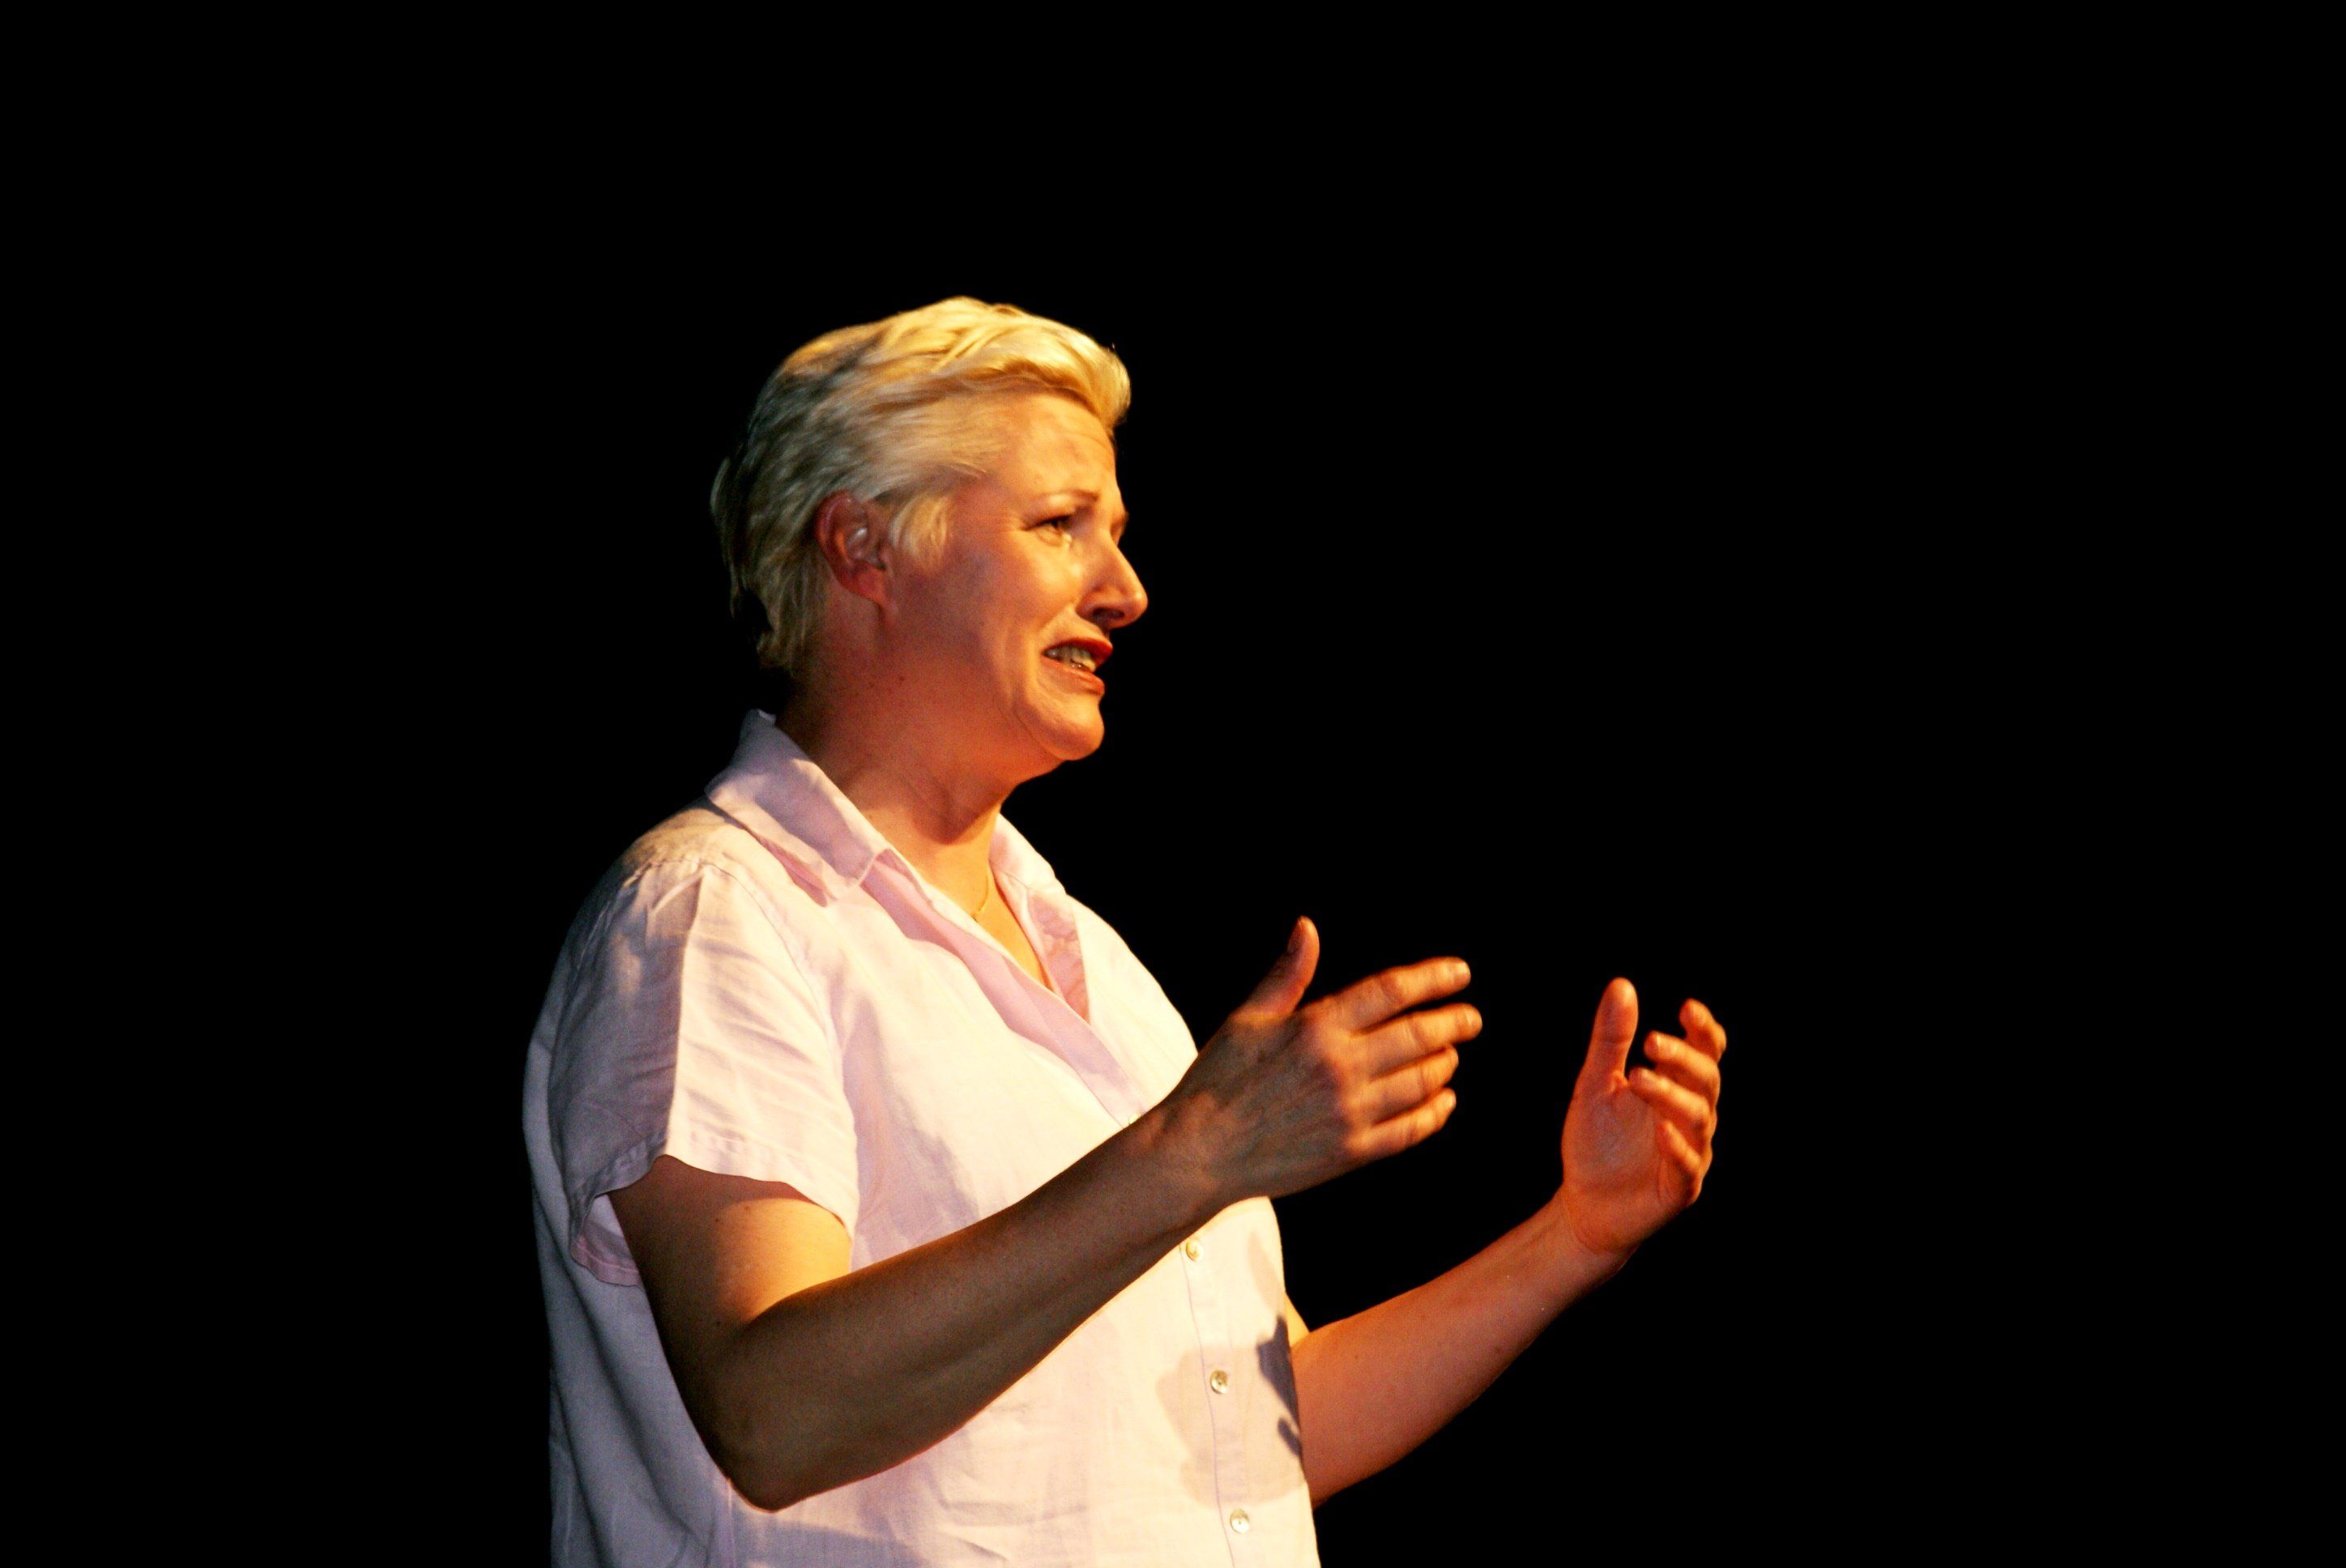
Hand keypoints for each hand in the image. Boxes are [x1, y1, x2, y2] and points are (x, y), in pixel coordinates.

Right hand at [1153, 917, 1480, 1207]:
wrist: (1199, 1151)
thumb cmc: (1218, 1080)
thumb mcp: (1248, 1018)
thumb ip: (1287, 975)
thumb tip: (1308, 927)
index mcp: (1315, 1027)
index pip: (1391, 991)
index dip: (1432, 978)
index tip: (1459, 973)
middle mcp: (1339, 1067)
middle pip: (1419, 1036)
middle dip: (1454, 1022)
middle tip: (1471, 1018)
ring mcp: (1348, 1112)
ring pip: (1421, 1082)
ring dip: (1444, 1064)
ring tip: (1449, 1056)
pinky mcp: (1350, 1152)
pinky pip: (1409, 1130)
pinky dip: (1434, 1113)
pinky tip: (1443, 1102)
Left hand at [1557, 979, 1724, 1260]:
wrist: (1583, 1203)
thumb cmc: (1597, 1141)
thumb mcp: (1595, 1084)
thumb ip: (1610, 1040)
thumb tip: (1622, 985)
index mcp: (1676, 1086)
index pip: (1704, 1051)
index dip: (1703, 1029)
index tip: (1687, 1009)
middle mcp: (1690, 1116)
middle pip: (1706, 1079)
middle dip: (1683, 1058)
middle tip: (1651, 1041)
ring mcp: (1689, 1151)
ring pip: (1699, 1117)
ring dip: (1672, 1095)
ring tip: (1639, 1078)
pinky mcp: (1679, 1188)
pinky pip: (1688, 1165)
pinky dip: (1678, 1147)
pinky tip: (1661, 1131)